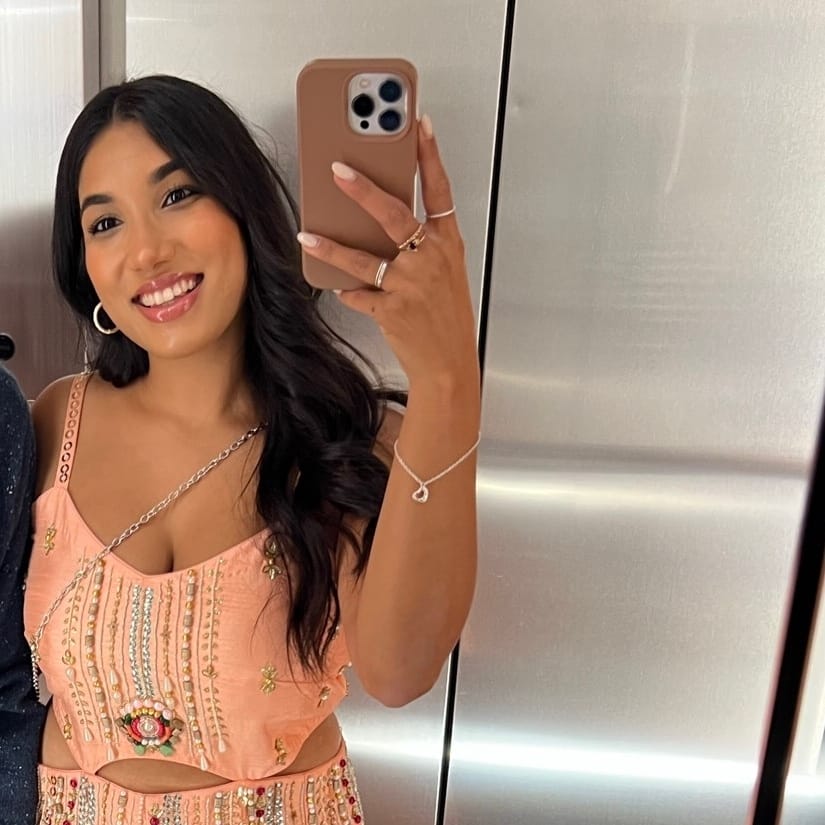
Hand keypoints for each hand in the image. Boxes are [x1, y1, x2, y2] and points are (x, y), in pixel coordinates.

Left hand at [297, 116, 478, 393]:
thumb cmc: (447, 316)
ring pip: (364, 258)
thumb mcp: (445, 272)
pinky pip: (359, 294)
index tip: (419, 124)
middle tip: (338, 169)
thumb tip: (384, 222)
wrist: (450, 363)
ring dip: (332, 246)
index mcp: (448, 244)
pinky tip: (339, 287)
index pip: (440, 192)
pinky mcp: (393, 309)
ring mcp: (411, 285)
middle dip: (365, 190)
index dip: (430, 156)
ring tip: (309, 232)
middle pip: (395, 215)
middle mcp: (431, 260)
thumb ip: (421, 244)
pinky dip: (348, 291)